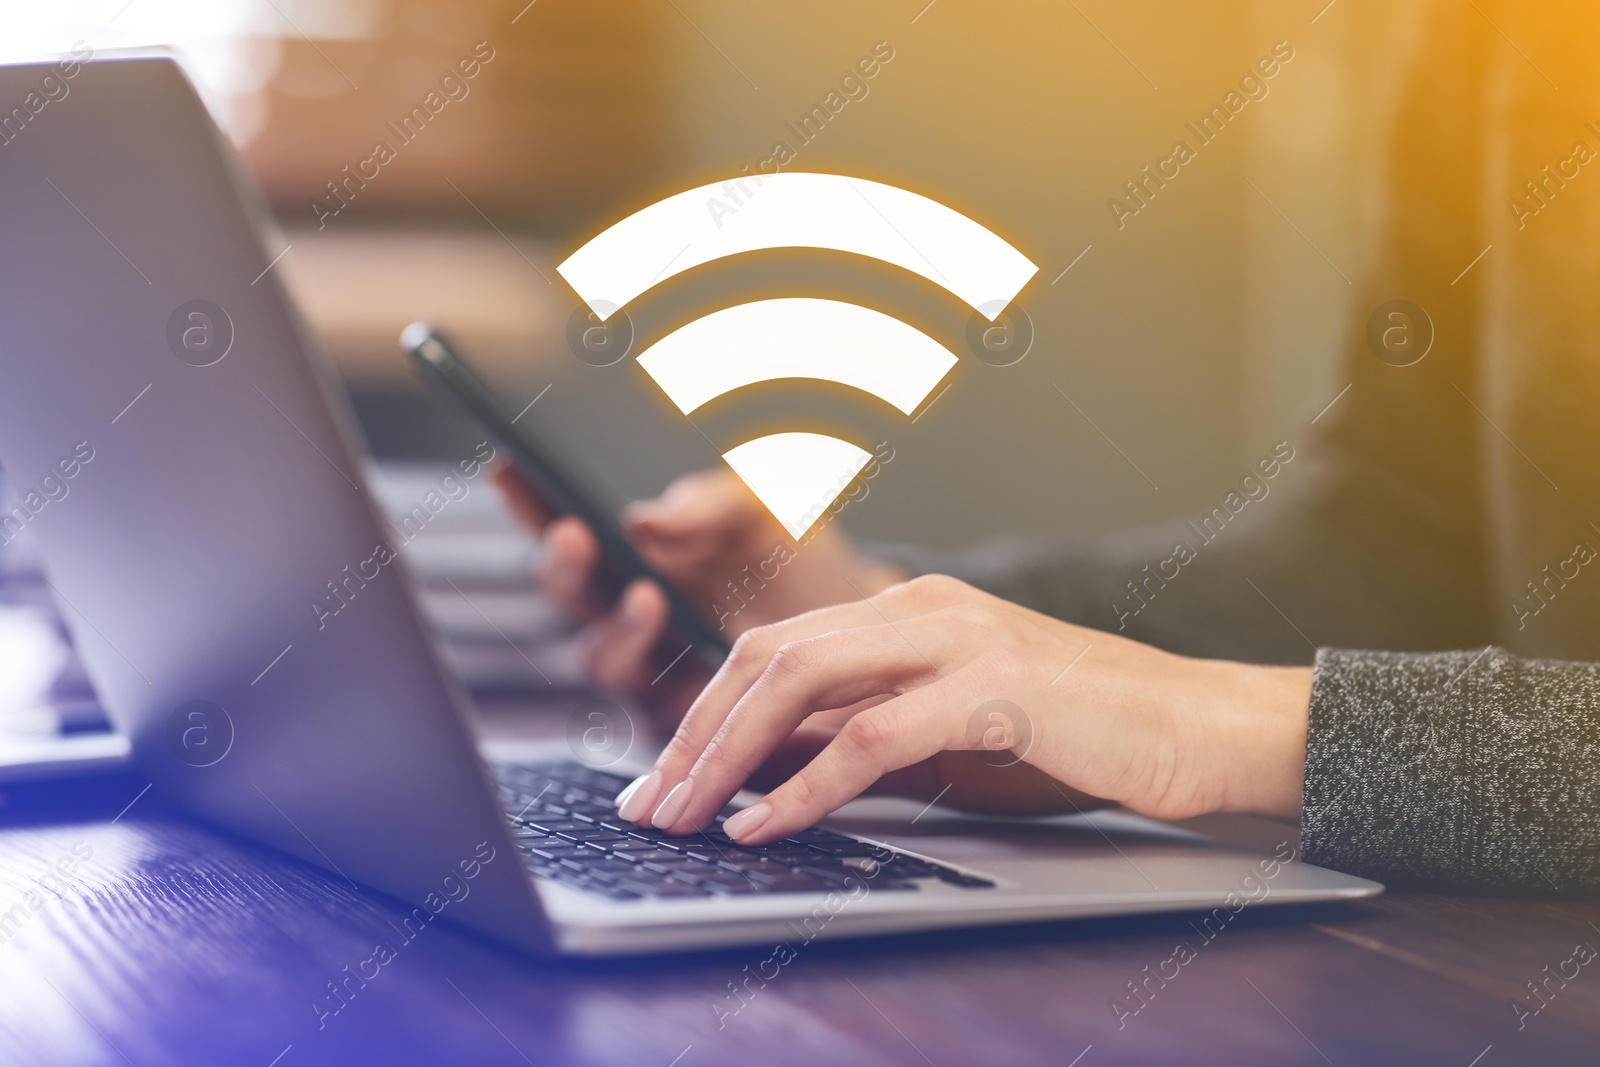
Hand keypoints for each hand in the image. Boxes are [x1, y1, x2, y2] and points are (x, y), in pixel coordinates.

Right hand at [490, 463, 907, 721]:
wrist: (865, 627)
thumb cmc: (801, 562)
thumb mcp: (760, 508)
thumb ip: (707, 503)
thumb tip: (645, 517)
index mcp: (635, 556)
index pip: (568, 527)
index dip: (530, 501)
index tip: (509, 467)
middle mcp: (630, 615)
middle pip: (573, 597)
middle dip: (567, 567)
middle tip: (574, 534)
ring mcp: (655, 669)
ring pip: (608, 658)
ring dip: (619, 628)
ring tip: (650, 595)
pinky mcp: (690, 719)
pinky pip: (661, 714)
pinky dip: (666, 684)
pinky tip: (696, 659)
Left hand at [613, 574, 1312, 841]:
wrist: (1200, 727)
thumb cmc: (1082, 735)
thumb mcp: (956, 732)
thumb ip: (870, 734)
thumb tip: (773, 769)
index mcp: (909, 610)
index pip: (776, 648)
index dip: (706, 711)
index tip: (663, 775)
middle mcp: (922, 609)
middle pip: (768, 657)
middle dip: (694, 734)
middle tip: (649, 802)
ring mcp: (956, 640)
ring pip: (802, 682)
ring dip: (727, 756)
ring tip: (685, 816)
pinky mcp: (990, 688)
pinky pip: (870, 736)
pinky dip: (805, 785)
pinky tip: (764, 825)